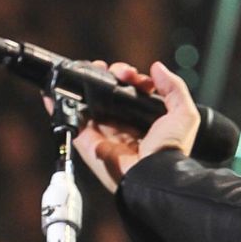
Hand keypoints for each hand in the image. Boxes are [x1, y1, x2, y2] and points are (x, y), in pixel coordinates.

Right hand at [67, 60, 200, 192]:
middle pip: (111, 96)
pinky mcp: (88, 143)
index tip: (129, 73)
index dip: (131, 78)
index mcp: (146, 120)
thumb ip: (173, 87)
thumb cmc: (171, 148)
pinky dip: (60, 107)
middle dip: (109, 77)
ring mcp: (105, 134)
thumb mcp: (184, 113)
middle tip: (110, 70)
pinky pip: (71, 123)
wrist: (153, 174)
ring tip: (89, 70)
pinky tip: (56, 91)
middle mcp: (125, 126)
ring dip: (87, 86)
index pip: (134, 93)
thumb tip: (156, 67)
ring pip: (91, 105)